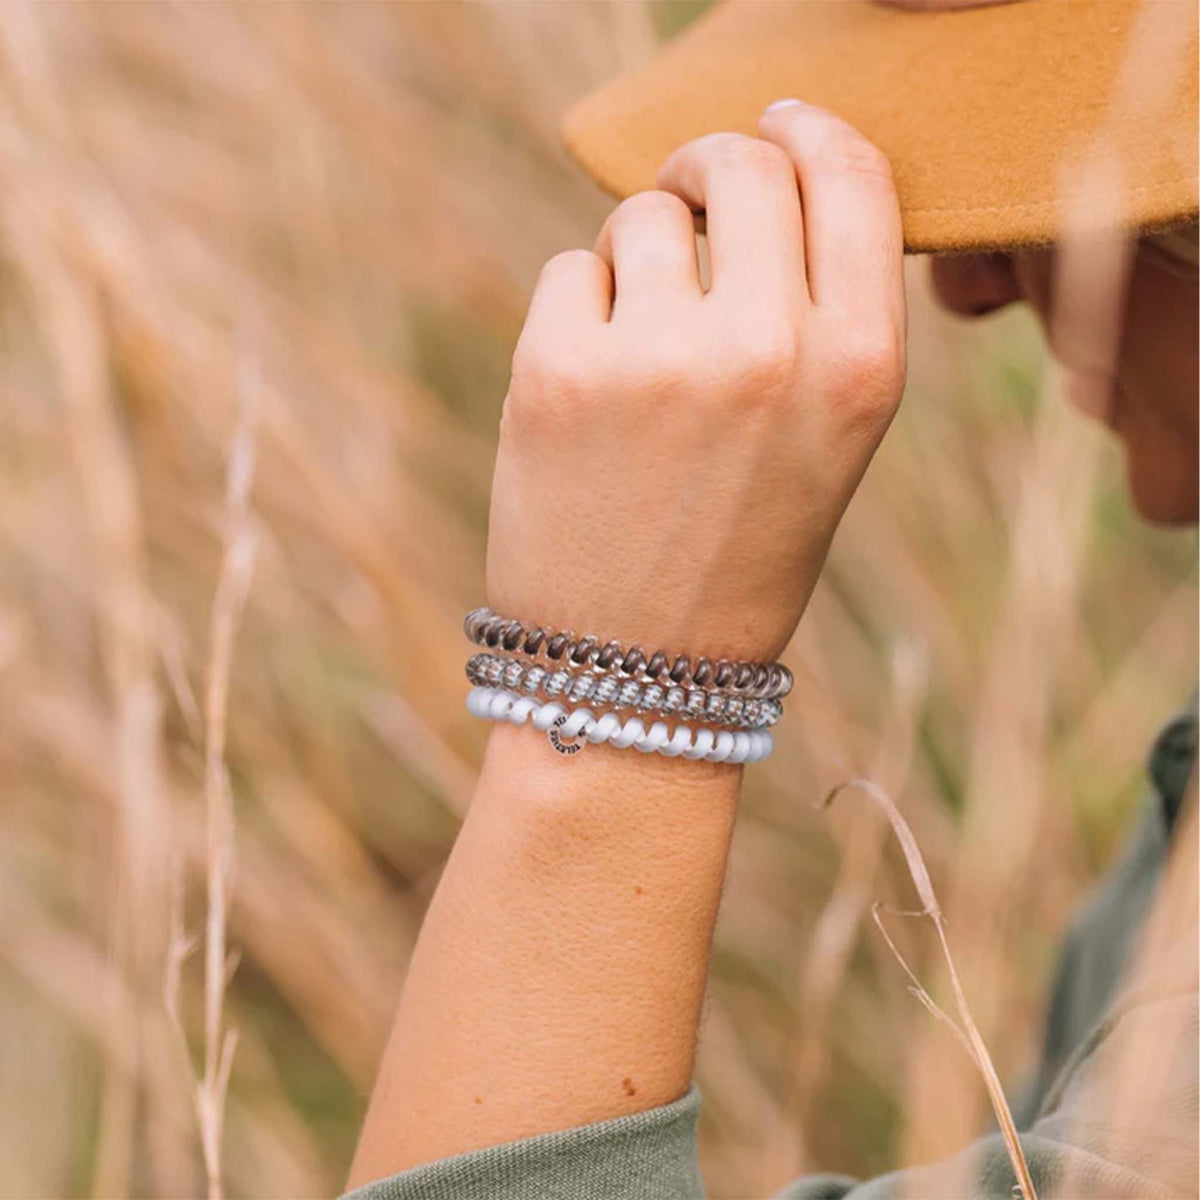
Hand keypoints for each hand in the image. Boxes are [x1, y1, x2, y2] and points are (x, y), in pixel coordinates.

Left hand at [486, 102, 904, 662]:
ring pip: (643, 217)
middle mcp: (767, 349)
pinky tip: (591, 390)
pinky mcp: (556, 371)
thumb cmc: (739, 558)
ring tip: (643, 353)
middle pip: (743, 165)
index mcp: (858, 368)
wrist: (635, 675)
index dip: (810, 131)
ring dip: (642, 260)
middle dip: (711, 166)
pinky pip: (570, 271)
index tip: (778, 124)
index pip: (850, 174)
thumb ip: (819, 316)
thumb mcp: (828, 446)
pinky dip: (579, 310)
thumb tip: (770, 186)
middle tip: (687, 196)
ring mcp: (656, 358)